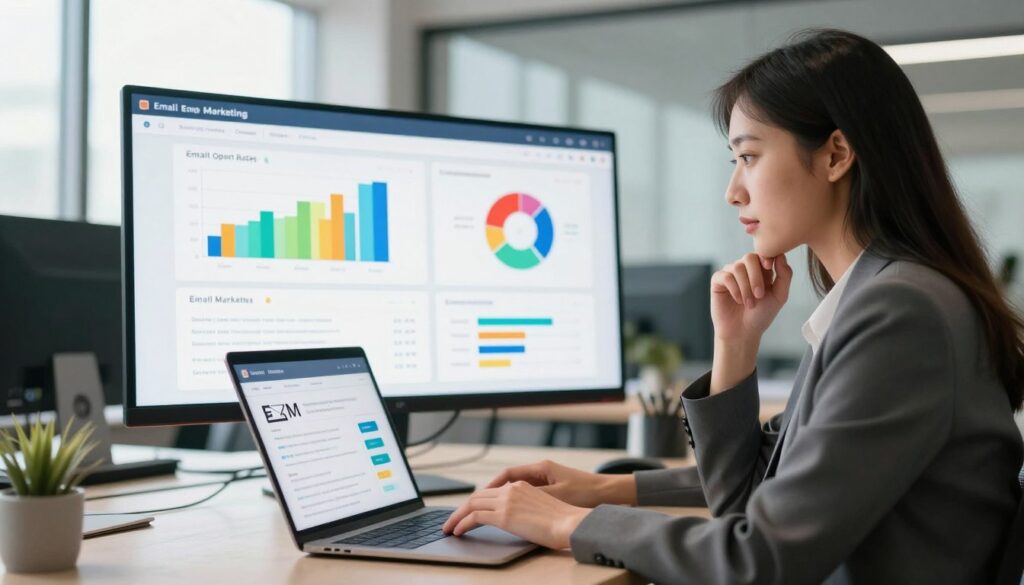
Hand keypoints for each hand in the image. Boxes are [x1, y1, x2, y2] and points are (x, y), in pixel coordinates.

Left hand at [441, 481, 591, 548]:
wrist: (571, 523)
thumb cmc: (564, 521)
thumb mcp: (543, 507)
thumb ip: (527, 508)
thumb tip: (519, 520)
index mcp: (522, 485)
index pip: (491, 490)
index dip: (477, 500)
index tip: (468, 510)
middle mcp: (511, 489)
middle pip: (478, 495)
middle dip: (462, 507)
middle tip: (452, 519)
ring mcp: (506, 501)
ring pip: (471, 504)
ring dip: (457, 516)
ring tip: (449, 527)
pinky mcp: (503, 515)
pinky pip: (474, 517)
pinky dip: (462, 523)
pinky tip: (457, 531)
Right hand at [478, 459, 635, 507]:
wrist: (607, 492)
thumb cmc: (586, 491)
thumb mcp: (557, 495)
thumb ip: (534, 496)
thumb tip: (511, 500)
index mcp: (541, 468)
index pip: (508, 474)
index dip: (491, 485)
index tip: (480, 495)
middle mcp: (541, 470)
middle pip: (509, 480)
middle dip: (493, 492)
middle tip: (477, 505)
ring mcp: (546, 479)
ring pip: (517, 487)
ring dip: (504, 497)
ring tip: (491, 510)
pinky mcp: (552, 488)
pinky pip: (528, 493)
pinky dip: (517, 501)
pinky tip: (512, 512)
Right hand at [711, 253, 792, 343]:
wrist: (743, 332)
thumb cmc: (761, 315)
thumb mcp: (779, 296)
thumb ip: (784, 275)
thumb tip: (781, 255)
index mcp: (761, 269)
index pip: (763, 253)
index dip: (766, 256)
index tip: (769, 267)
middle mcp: (745, 268)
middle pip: (749, 257)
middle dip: (756, 276)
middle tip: (759, 295)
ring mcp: (730, 273)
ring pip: (737, 267)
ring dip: (745, 287)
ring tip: (749, 303)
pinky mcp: (718, 281)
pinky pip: (726, 276)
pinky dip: (734, 289)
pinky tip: (738, 300)